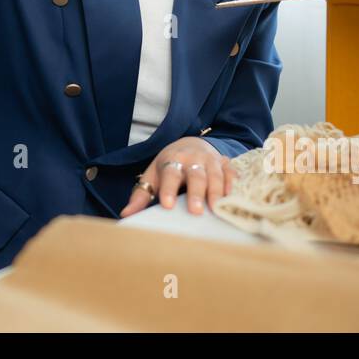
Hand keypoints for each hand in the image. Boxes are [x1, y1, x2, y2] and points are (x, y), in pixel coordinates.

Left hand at [119, 137, 236, 217]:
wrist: (191, 144)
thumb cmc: (169, 167)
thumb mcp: (153, 176)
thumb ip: (141, 196)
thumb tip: (125, 214)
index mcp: (172, 161)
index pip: (170, 174)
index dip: (168, 189)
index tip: (166, 205)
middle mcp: (192, 159)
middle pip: (195, 175)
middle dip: (196, 192)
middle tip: (196, 211)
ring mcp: (210, 160)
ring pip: (214, 175)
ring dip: (216, 191)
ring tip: (216, 209)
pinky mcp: (224, 163)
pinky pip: (230, 172)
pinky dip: (232, 184)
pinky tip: (232, 197)